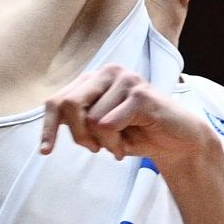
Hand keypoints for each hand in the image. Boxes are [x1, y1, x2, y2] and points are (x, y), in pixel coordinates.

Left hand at [41, 64, 219, 169]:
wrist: (177, 142)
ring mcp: (125, 79)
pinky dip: (114, 144)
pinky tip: (127, 146)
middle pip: (69, 105)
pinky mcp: (140, 93)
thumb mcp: (101, 128)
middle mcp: (108, 72)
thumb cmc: (137, 134)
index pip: (57, 100)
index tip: (46, 151)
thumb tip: (53, 126)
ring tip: (120, 144)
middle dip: (79, 135)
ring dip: (104, 144)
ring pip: (91, 120)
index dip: (48, 126)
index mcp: (94, 78)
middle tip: (96, 149)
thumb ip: (80, 120)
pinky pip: (108, 125)